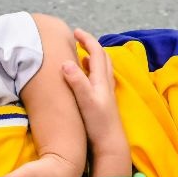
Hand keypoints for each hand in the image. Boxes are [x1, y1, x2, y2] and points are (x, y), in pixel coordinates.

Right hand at [60, 28, 131, 174]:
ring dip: (93, 60)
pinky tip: (86, 82)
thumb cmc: (98, 124)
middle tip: (79, 41)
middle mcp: (106, 84)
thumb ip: (77, 81)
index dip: (87, 40)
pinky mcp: (103, 104)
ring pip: (102, 70)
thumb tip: (66, 62)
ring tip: (82, 58)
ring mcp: (106, 94)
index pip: (96, 52)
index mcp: (101, 80)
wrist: (110, 145)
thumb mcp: (85, 100)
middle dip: (91, 46)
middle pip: (102, 58)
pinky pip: (99, 81)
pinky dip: (92, 74)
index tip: (75, 32)